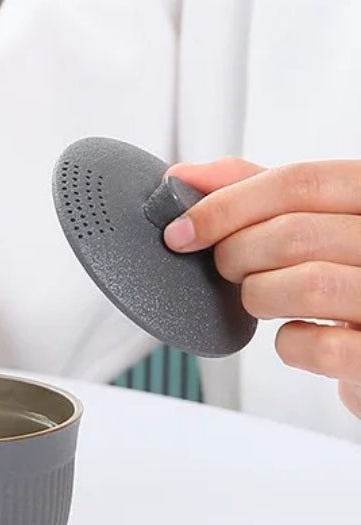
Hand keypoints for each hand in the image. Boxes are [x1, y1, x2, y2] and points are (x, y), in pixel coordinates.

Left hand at [163, 157, 360, 418]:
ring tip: (263, 297)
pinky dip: (289, 344)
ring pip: (307, 286)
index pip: (298, 182)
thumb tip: (183, 178)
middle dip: (236, 255)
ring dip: (259, 295)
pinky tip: (297, 332)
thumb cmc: (345, 271)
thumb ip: (255, 190)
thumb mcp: (313, 216)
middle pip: (294, 234)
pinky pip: (319, 347)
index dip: (225, 205)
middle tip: (230, 270)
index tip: (180, 232)